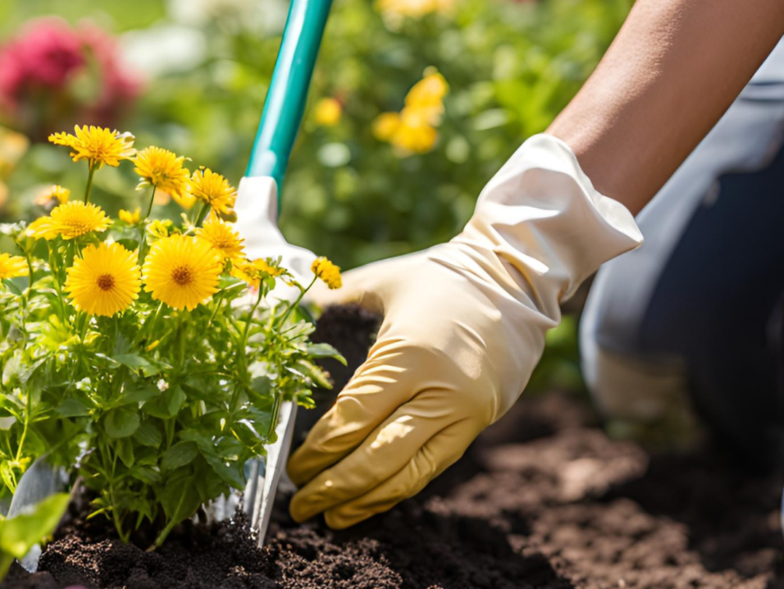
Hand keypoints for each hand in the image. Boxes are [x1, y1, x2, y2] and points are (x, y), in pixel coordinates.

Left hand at [288, 135, 642, 528]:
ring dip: (366, 501)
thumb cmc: (438, 276)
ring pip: (409, 474)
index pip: (355, 417)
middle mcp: (440, 392)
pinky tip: (370, 500)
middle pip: (378, 457)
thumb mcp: (381, 281)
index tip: (293, 466)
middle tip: (299, 503)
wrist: (514, 279)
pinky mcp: (478, 422)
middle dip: (334, 486)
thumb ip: (331, 301)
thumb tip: (281, 317)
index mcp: (409, 355)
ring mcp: (464, 412)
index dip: (320, 449)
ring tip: (332, 518)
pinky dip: (398, 488)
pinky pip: (433, 466)